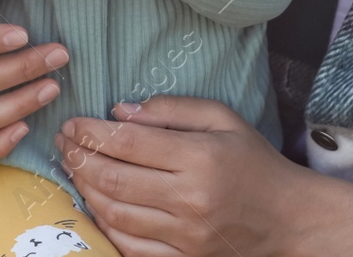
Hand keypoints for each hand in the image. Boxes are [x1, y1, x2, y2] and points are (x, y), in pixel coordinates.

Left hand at [57, 96, 352, 256]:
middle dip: (80, 158)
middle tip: (63, 143)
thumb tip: (120, 112)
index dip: (92, 132)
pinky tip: (95, 203)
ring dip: (85, 190)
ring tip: (74, 168)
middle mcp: (190, 199)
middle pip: (114, 179)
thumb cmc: (254, 162)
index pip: (129, 144)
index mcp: (200, 158)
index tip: (72, 123)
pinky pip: (129, 245)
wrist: (289, 219)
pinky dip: (105, 224)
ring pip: (115, 214)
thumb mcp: (223, 119)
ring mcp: (185, 236)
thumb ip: (172, 108)